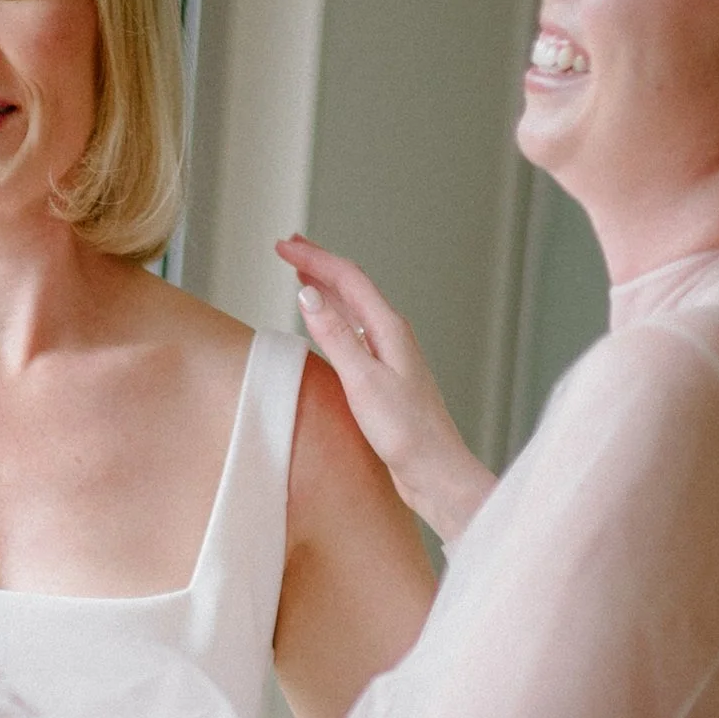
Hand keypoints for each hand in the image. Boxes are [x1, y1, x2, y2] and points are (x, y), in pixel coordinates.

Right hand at [276, 237, 496, 546]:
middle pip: (352, 287)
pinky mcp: (386, 377)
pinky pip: (356, 333)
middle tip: (290, 248)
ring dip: (327, 289)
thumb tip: (308, 295)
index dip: (313, 258)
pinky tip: (328, 325)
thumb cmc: (406, 433)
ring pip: (353, 309)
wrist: (435, 471)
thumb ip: (335, 336)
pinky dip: (335, 318)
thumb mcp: (362, 381)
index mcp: (388, 329)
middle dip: (319, 264)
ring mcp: (390, 356)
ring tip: (303, 275)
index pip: (347, 279)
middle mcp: (392, 336)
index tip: (283, 246)